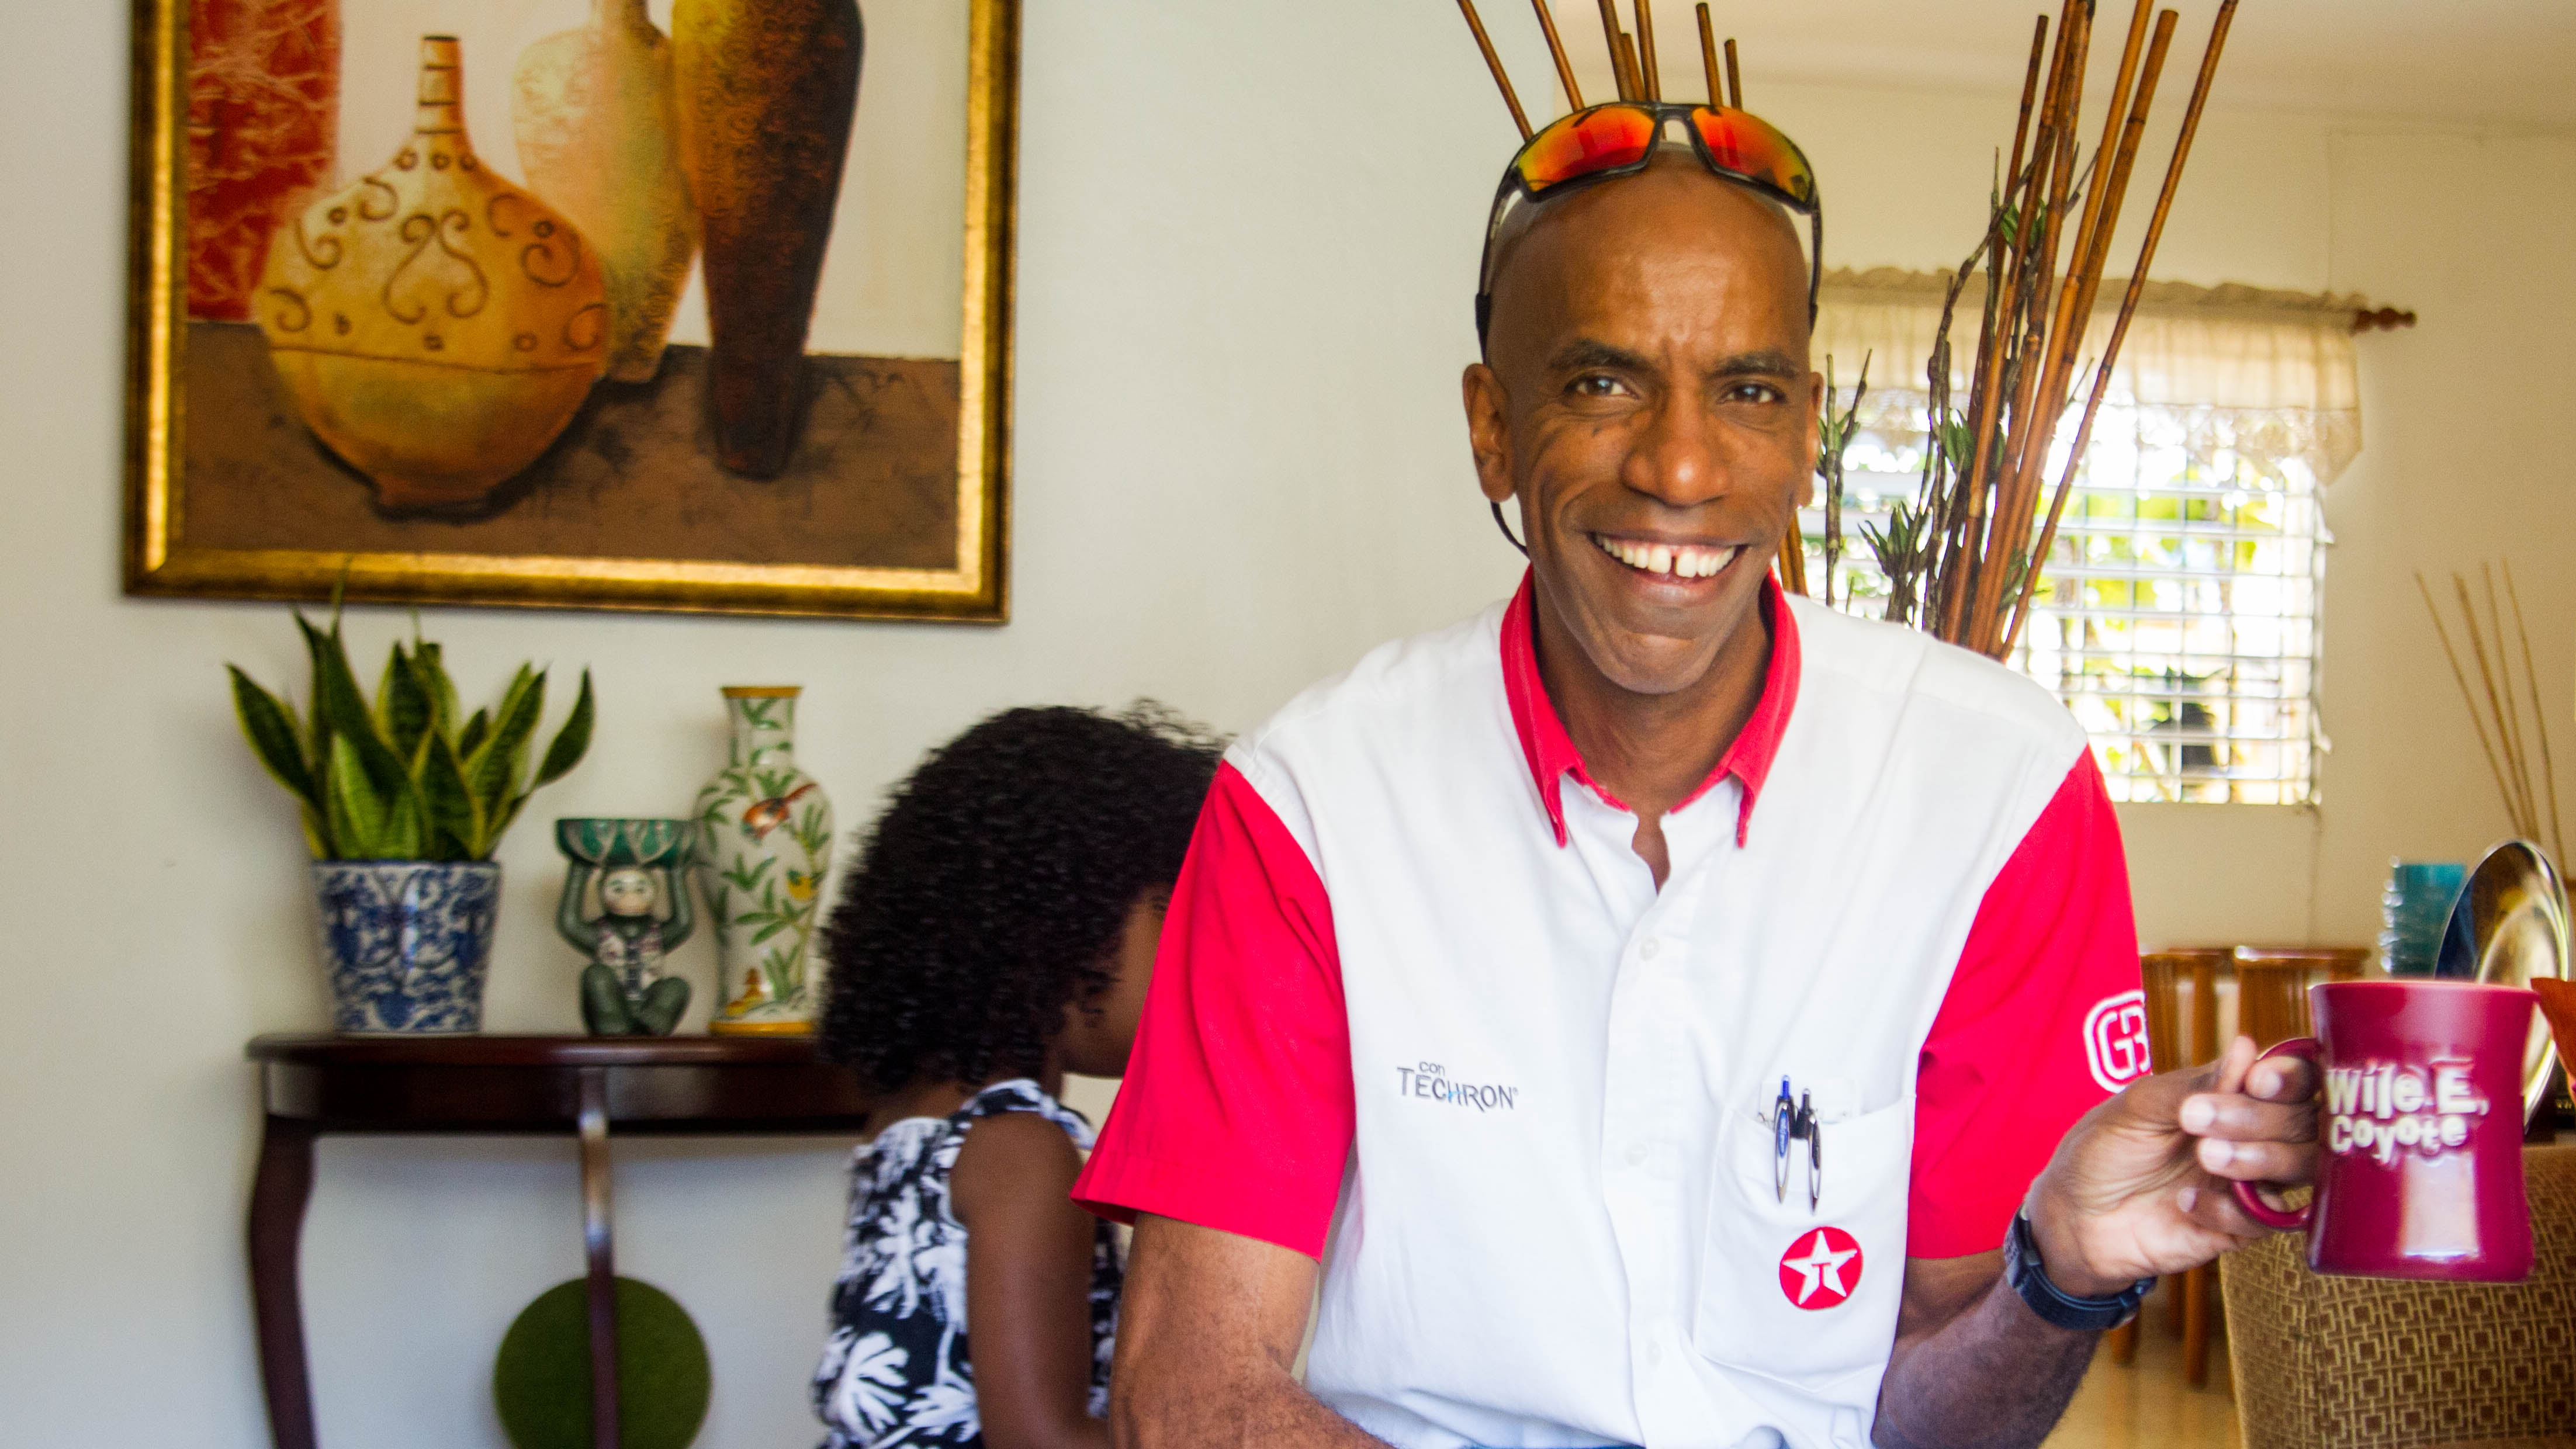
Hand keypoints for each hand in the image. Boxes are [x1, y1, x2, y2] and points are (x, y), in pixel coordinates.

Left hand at [2022, 1035, 2317, 1296]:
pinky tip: (2186, 1203)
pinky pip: (2269, 1218)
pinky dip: (2234, 1210)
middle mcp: (2254, 1135)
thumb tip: (2247, 1047)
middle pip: (2305, 1121)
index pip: (2293, 1078)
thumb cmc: (2105, 1148)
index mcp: (2232, 1094)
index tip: (2258, 1081)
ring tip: (2206, 1157)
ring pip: (2302, 1166)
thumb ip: (2193, 1085)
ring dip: (2260, 1158)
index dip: (2291, 1077)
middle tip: (2201, 1121)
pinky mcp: (2243, 1226)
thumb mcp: (2137, 1107)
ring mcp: (2252, 1180)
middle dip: (2261, 1117)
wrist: (2075, 1214)